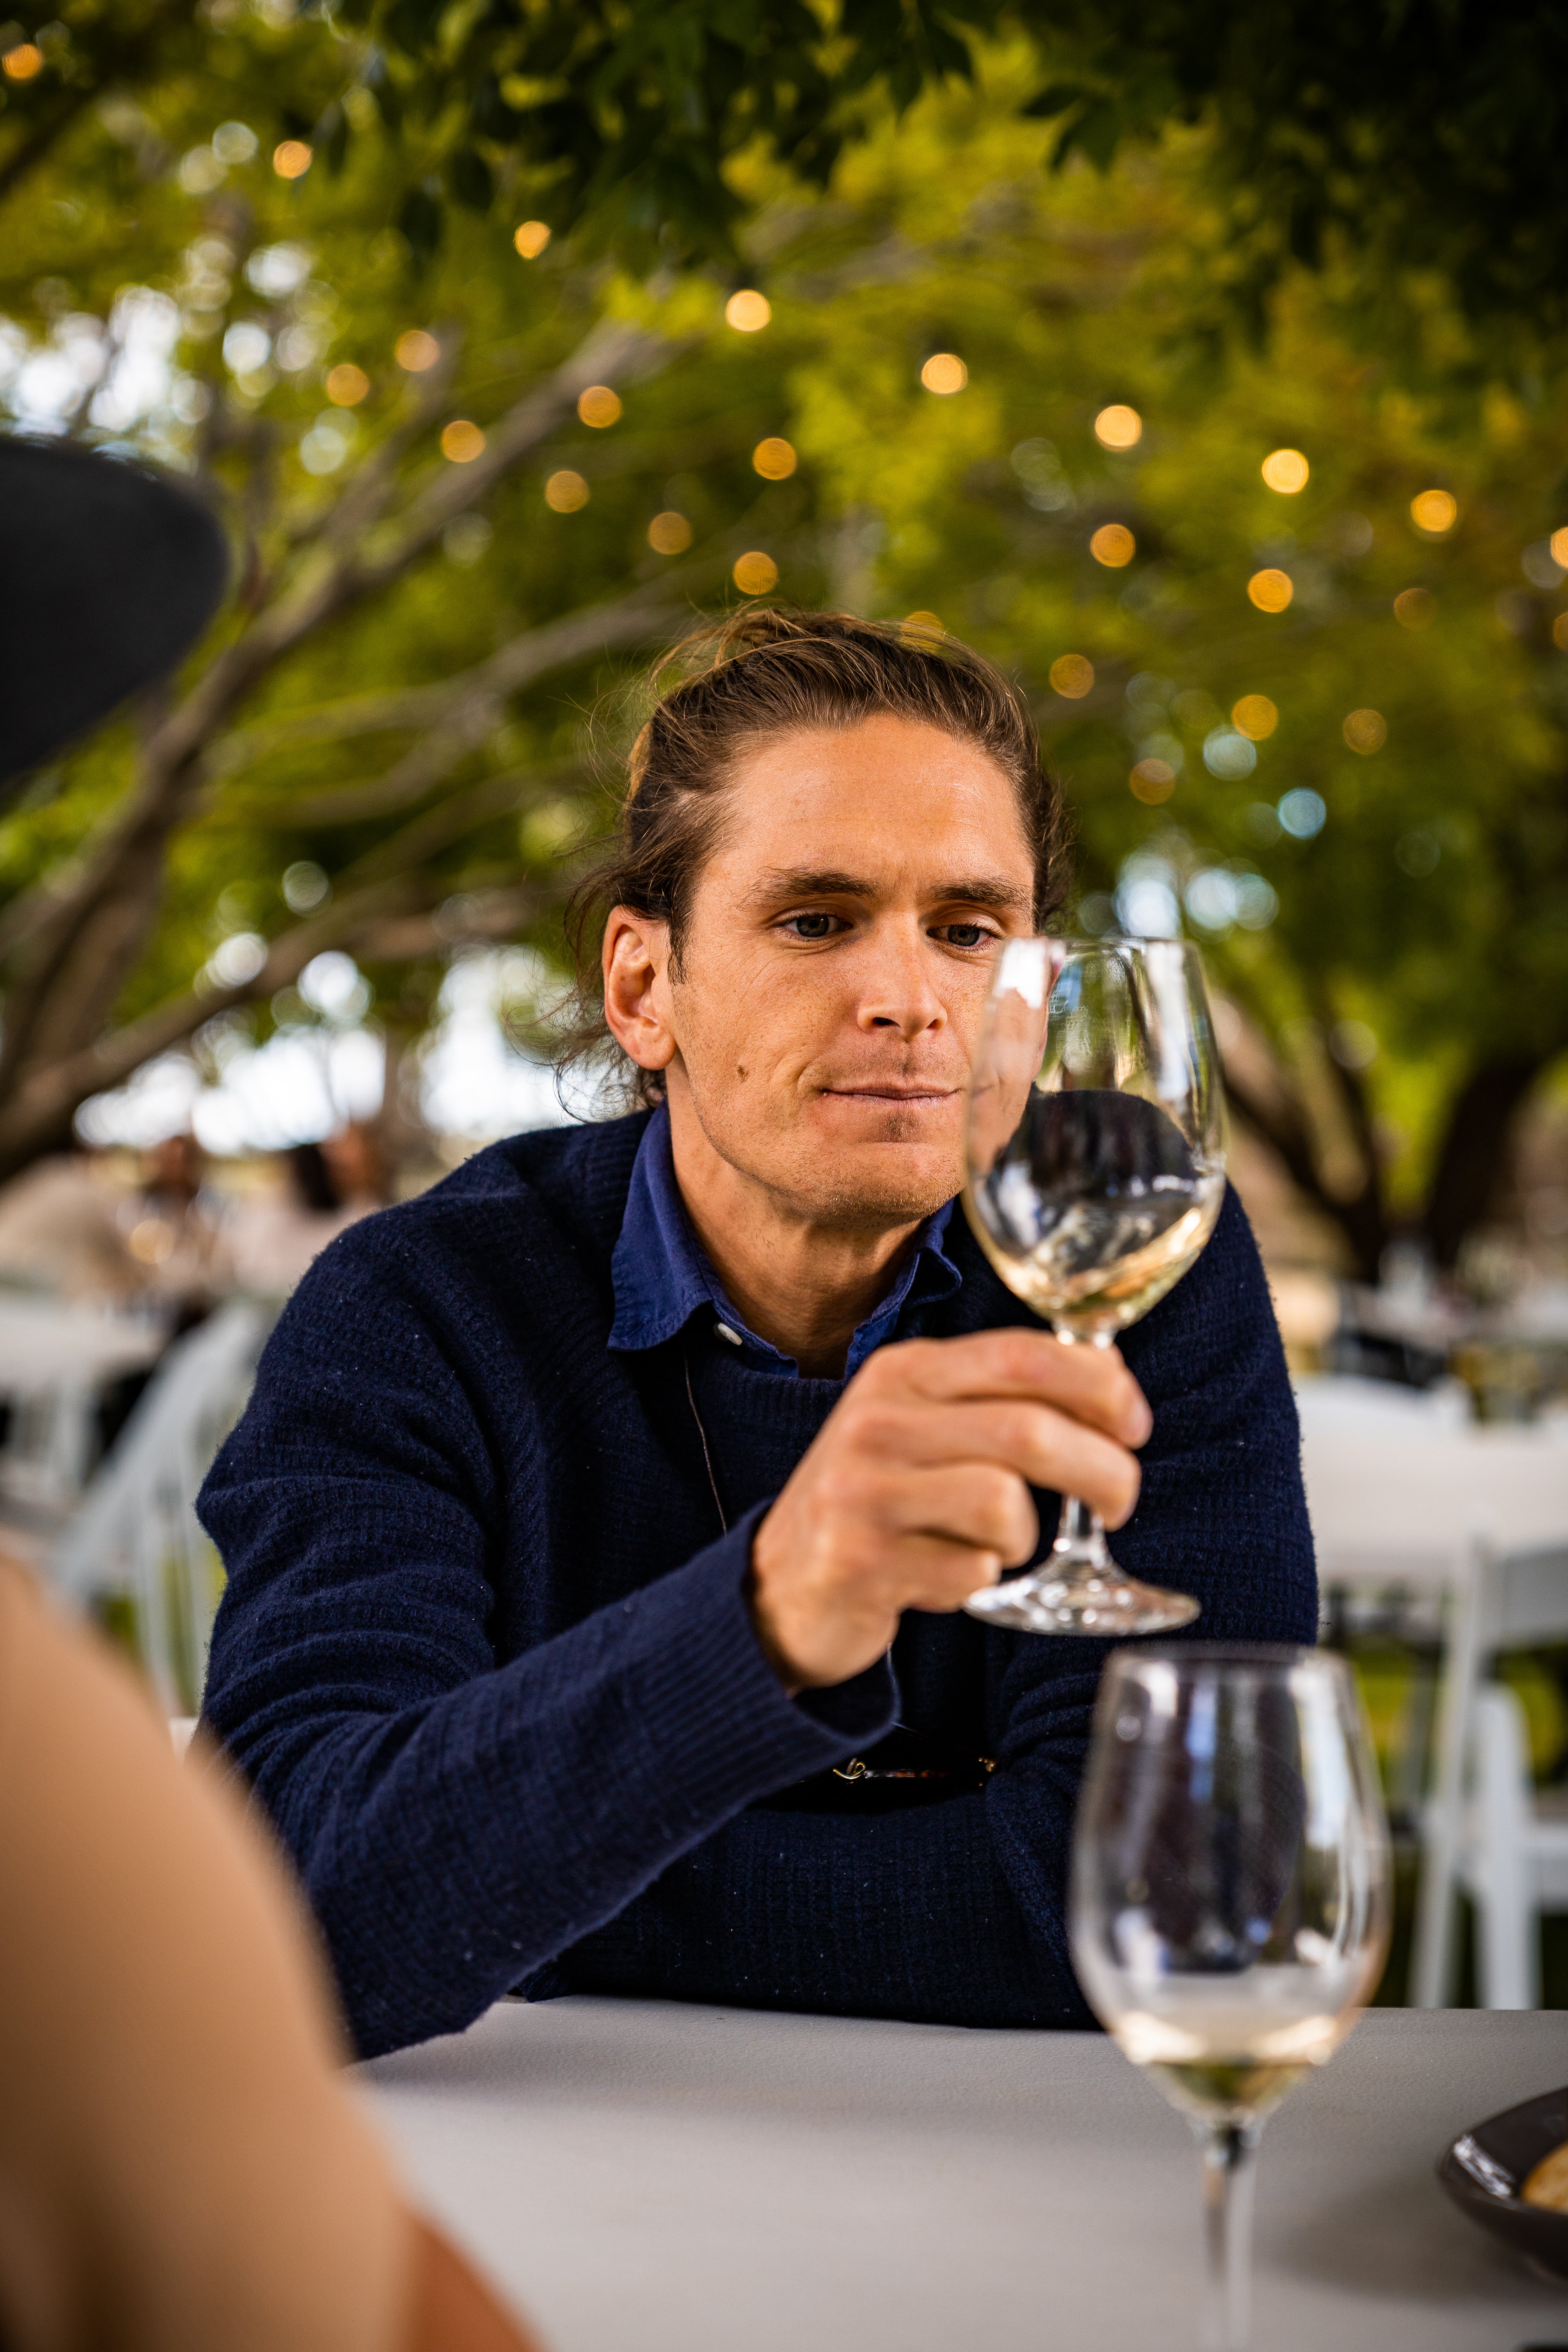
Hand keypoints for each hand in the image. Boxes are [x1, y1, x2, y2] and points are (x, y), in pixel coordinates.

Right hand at [748, 1329, 1150, 1690]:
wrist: (778, 1584)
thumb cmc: (876, 1501)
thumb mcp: (922, 1426)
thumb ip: (995, 1400)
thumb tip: (1110, 1390)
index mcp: (903, 1372)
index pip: (1023, 1354)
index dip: (1100, 1386)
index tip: (1134, 1425)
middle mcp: (878, 1419)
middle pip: (1030, 1431)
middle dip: (1103, 1470)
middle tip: (1119, 1501)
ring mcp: (864, 1489)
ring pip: (1005, 1502)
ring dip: (1026, 1536)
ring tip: (997, 1546)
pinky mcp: (860, 1559)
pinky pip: (971, 1571)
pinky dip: (978, 1581)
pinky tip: (941, 1576)